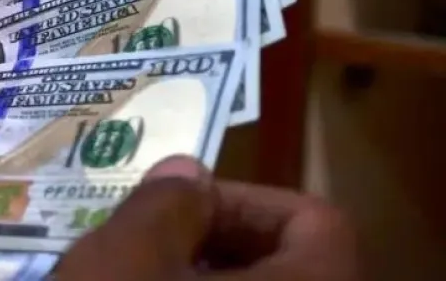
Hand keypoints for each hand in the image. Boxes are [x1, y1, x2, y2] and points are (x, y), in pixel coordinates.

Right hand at [55, 156, 358, 280]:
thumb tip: (188, 175)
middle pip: (284, 262)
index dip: (250, 198)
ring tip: (129, 264)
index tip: (182, 201)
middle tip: (148, 230)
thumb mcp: (127, 257)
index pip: (319, 224)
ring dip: (191, 270)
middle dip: (211, 234)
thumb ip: (165, 202)